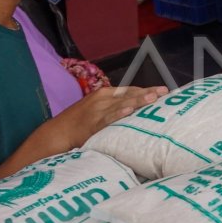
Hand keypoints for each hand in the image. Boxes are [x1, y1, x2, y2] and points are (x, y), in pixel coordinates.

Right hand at [45, 85, 168, 150]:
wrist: (58, 132)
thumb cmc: (82, 122)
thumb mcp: (100, 109)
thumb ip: (117, 107)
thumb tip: (139, 108)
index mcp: (105, 94)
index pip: (130, 90)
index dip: (147, 90)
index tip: (164, 91)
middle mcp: (102, 99)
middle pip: (129, 95)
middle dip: (147, 93)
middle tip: (164, 93)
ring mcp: (97, 111)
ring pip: (121, 104)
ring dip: (137, 100)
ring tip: (152, 98)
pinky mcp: (92, 124)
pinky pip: (108, 118)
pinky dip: (118, 114)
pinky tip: (129, 111)